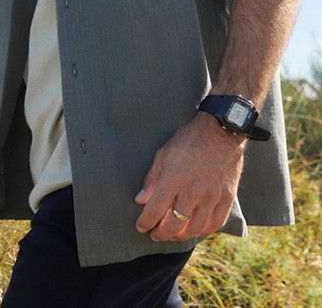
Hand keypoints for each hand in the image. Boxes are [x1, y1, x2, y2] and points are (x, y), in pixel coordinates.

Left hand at [134, 112, 246, 241]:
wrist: (220, 132)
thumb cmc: (188, 141)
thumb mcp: (163, 155)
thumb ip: (152, 180)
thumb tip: (140, 201)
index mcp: (173, 179)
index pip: (155, 211)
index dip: (145, 222)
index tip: (141, 226)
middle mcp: (193, 192)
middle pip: (174, 225)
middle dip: (161, 233)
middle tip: (155, 234)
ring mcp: (212, 197)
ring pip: (194, 229)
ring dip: (181, 236)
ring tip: (173, 234)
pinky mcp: (227, 198)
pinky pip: (215, 224)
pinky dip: (203, 230)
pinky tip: (194, 229)